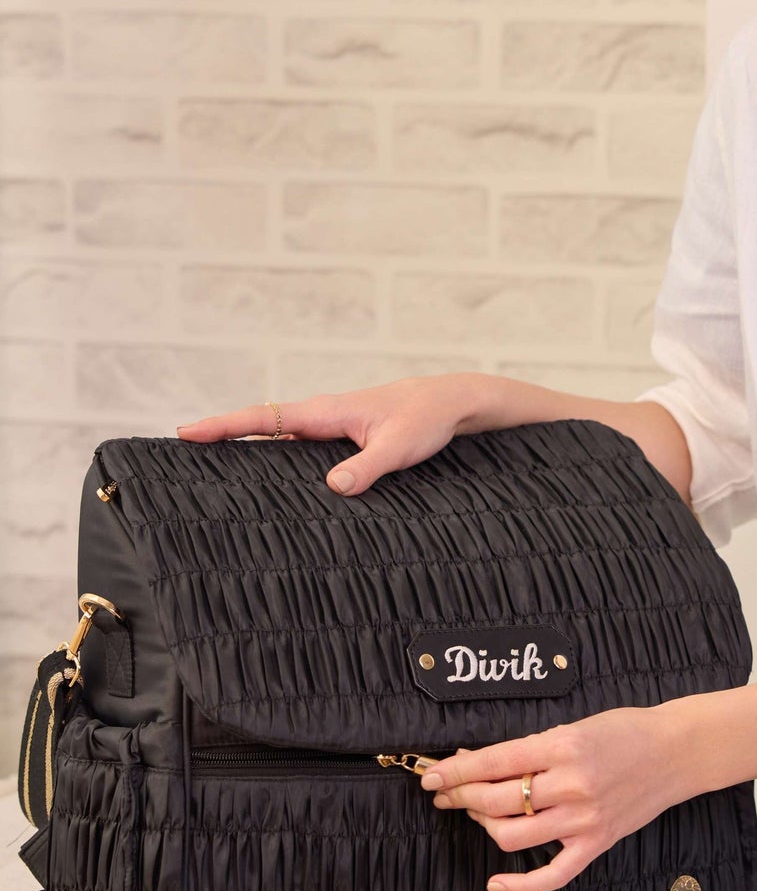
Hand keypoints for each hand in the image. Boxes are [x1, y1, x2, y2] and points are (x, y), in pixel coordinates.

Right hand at [175, 375, 475, 496]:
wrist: (447, 403)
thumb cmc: (425, 420)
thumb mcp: (399, 447)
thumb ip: (367, 468)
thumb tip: (333, 488)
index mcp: (325, 412)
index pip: (263, 417)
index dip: (222, 425)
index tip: (185, 432)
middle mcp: (319, 416)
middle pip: (258, 426)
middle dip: (218, 436)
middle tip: (176, 453)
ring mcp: (326, 426)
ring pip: (274, 436)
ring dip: (242, 447)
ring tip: (204, 471)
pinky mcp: (336, 439)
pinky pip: (294, 446)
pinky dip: (271, 455)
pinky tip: (261, 480)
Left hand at [420, 707, 683, 890]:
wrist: (676, 751)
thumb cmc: (625, 731)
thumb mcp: (573, 727)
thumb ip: (530, 749)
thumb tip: (478, 762)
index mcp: (563, 747)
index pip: (494, 763)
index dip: (456, 771)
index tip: (431, 775)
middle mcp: (571, 785)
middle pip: (496, 800)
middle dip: (461, 796)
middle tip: (445, 792)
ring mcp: (584, 820)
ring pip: (512, 835)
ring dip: (483, 825)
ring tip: (477, 812)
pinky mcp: (596, 843)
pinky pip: (552, 875)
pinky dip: (519, 885)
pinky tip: (495, 882)